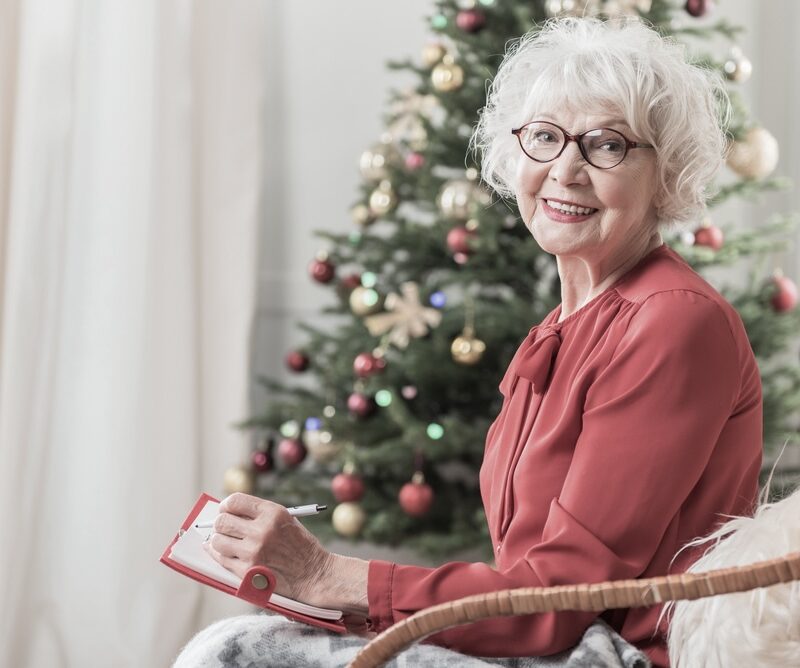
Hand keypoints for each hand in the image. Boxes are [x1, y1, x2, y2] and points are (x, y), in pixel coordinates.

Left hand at [204, 493, 367, 613]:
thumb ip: (260, 515)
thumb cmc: (300, 546)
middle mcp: (261, 530)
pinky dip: (218, 555)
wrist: (313, 574)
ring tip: (225, 541)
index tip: (225, 510)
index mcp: (273, 513)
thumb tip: (230, 513)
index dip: (226, 505)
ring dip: (218, 540)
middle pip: (222, 521)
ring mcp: (253, 552)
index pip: (235, 501)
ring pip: (217, 541)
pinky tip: (223, 552)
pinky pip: (221, 559)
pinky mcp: (247, 571)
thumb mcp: (285, 520)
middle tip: (224, 527)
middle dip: (220, 523)